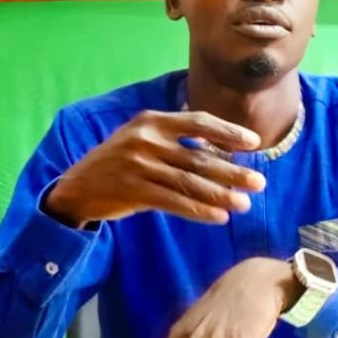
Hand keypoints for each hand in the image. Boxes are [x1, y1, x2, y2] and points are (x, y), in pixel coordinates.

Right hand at [44, 110, 265, 226]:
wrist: (78, 186)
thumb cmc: (120, 162)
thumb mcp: (143, 138)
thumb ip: (176, 140)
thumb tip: (224, 152)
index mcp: (152, 120)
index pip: (198, 122)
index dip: (228, 132)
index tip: (253, 143)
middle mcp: (146, 139)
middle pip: (199, 156)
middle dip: (233, 171)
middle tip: (259, 182)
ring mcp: (138, 165)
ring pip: (189, 182)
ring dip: (220, 195)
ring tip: (244, 204)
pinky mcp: (133, 191)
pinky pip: (174, 202)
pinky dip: (198, 211)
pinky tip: (218, 217)